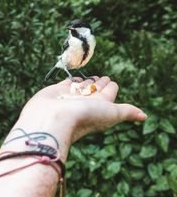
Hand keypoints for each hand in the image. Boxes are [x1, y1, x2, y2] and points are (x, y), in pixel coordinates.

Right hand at [21, 76, 146, 142]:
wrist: (53, 119)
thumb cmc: (84, 117)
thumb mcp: (111, 114)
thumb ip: (126, 112)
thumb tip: (144, 116)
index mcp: (100, 106)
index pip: (109, 93)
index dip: (111, 86)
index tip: (112, 82)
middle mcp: (86, 102)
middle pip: (96, 89)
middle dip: (100, 83)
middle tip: (103, 78)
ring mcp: (72, 97)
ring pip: (82, 86)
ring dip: (87, 81)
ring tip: (92, 78)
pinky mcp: (58, 92)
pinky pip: (67, 84)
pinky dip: (72, 81)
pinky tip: (75, 80)